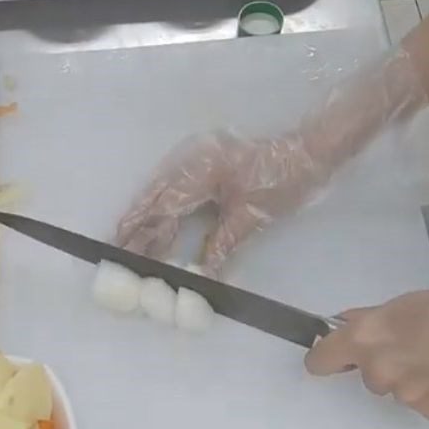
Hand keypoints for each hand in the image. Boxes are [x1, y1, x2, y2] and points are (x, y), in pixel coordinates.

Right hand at [116, 130, 324, 274]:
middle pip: (154, 197)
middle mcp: (190, 161)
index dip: (139, 229)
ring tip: (133, 244)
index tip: (121, 249)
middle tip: (118, 251)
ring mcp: (196, 158)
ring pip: (160, 191)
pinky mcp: (204, 162)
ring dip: (147, 218)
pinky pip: (173, 187)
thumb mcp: (251, 217)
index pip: (160, 206)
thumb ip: (220, 246)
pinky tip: (160, 228)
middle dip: (136, 225)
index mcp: (199, 171)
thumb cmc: (283, 181)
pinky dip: (163, 208)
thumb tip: (200, 278)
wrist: (310, 151)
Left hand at [305, 280, 428, 420]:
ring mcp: (405, 397)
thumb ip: (371, 319)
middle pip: (366, 374)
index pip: (321, 360)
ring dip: (410, 376)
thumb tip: (346, 324)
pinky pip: (421, 402)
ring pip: (396, 388)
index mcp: (366, 339)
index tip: (331, 356)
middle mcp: (378, 372)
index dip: (325, 357)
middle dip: (383, 362)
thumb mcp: (408, 303)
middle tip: (415, 345)